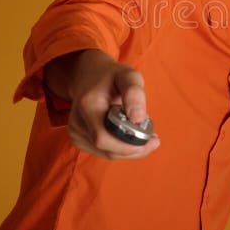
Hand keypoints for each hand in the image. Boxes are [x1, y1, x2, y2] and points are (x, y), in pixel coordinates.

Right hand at [46, 49, 160, 158]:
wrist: (88, 76)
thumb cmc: (111, 76)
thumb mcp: (128, 75)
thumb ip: (134, 93)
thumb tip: (138, 118)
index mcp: (87, 105)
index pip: (103, 138)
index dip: (129, 145)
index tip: (153, 139)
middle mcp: (77, 122)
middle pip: (108, 149)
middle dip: (134, 148)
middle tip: (154, 139)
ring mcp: (75, 132)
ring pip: (107, 153)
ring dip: (129, 149)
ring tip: (144, 135)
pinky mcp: (79, 139)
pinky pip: (104, 152)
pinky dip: (120, 148)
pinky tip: (130, 137)